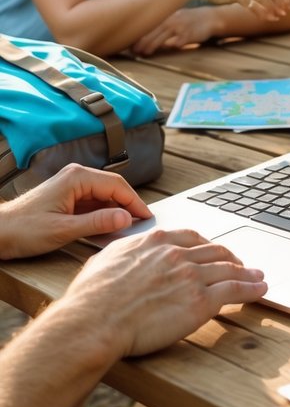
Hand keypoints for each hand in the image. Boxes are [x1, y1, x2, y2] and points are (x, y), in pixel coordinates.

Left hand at [0, 165, 151, 259]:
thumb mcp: (64, 230)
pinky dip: (104, 214)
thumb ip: (97, 223)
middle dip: (128, 205)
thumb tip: (127, 218)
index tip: (148, 219)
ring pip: (104, 196)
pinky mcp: (67, 198)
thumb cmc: (24, 230)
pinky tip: (110, 228)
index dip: (135, 202)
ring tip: (130, 228)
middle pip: (113, 188)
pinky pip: (93, 203)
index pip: (117, 186)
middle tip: (143, 225)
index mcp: (77, 178)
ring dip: (116, 210)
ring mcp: (71, 187)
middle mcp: (76, 176)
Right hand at [66, 227, 268, 356]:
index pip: (191, 237)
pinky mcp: (200, 301)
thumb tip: (124, 256)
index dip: (206, 245)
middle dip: (231, 257)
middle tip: (240, 263)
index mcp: (154, 241)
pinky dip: (251, 288)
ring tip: (257, 276)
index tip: (212, 251)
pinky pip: (234, 290)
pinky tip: (259, 289)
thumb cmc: (92, 298)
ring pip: (228, 269)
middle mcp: (176, 253)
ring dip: (247, 272)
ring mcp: (190, 276)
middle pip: (214, 251)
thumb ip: (125, 253)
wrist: (95, 320)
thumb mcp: (105, 260)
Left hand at [130, 6, 217, 56]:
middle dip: (142, 42)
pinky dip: (170, 46)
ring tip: (144, 53)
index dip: (139, 35)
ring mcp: (180, 28)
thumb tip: (148, 37)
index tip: (130, 44)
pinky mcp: (189, 36)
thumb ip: (163, 26)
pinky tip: (163, 52)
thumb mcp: (176, 18)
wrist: (211, 17)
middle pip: (153, 32)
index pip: (150, 26)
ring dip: (152, 46)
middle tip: (133, 51)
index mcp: (167, 17)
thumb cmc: (191, 20)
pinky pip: (177, 42)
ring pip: (162, 37)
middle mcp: (172, 21)